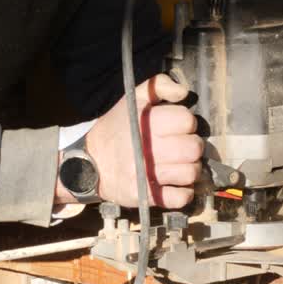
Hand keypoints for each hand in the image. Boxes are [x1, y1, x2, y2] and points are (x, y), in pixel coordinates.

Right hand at [58, 74, 203, 208]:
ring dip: (190, 169)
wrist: (89, 162)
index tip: (178, 127)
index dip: (187, 123)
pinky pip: (180, 198)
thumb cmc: (115, 129)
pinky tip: (176, 183)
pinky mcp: (146, 197)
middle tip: (181, 147)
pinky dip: (184, 193)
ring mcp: (147, 175)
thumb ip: (159, 85)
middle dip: (192, 146)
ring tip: (179, 165)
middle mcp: (148, 149)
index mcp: (147, 123)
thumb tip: (183, 92)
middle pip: (194, 148)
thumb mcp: (132, 99)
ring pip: (191, 173)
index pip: (187, 121)